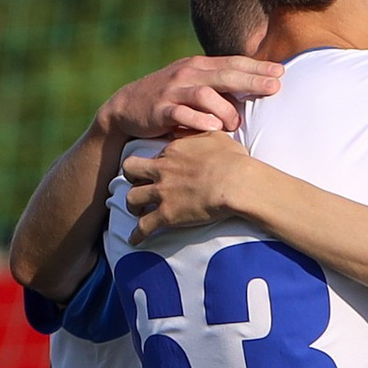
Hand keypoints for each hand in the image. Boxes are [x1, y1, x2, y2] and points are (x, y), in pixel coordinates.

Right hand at [94, 55, 280, 141]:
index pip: (233, 63)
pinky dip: (199, 120)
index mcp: (199, 67)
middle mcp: (187, 75)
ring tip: (236, 123)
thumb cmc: (171, 99)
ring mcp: (173, 91)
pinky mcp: (160, 110)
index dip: (257, 66)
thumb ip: (220, 85)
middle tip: (275, 87)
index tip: (281, 71)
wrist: (127, 108)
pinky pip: (182, 114)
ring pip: (205, 95)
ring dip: (224, 110)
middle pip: (225, 75)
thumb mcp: (194, 85)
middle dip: (251, 80)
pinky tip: (213, 127)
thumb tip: (256, 90)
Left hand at [121, 132, 255, 237]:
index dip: (156, 163)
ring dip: (132, 205)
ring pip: (132, 197)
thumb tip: (206, 126)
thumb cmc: (234, 161)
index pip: (156, 155)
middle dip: (130, 177)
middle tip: (137, 184)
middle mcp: (162, 170)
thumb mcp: (218, 137)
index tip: (161, 170)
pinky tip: (134, 241)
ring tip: (136, 212)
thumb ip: (205, 133)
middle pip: (130, 170)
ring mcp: (163, 193)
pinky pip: (145, 226)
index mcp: (173, 151)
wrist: (237, 183)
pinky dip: (137, 235)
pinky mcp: (168, 214)